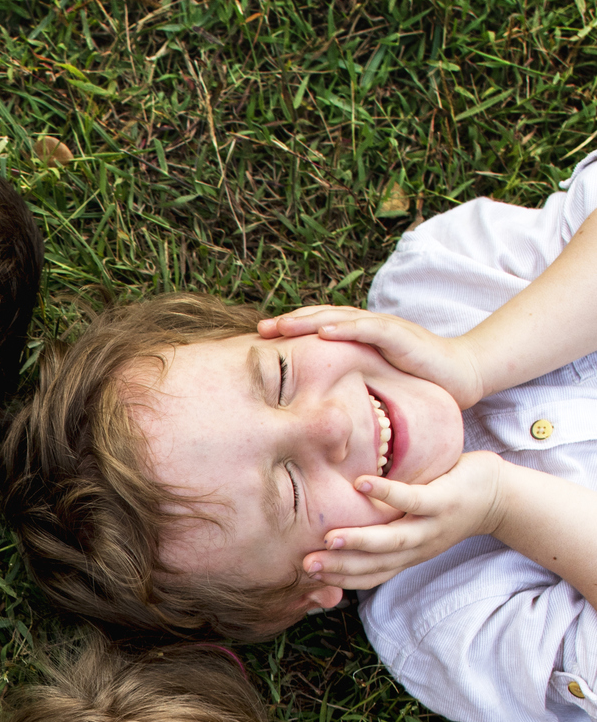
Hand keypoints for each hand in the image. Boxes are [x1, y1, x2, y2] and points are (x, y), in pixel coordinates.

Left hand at [257, 306, 486, 409]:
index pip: (319, 328)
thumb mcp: (372, 382)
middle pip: (323, 318)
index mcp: (359, 337)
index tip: (260, 341)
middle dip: (291, 322)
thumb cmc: (415, 381)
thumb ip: (347, 383)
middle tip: (261, 329)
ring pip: (341, 318)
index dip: (291, 331)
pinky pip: (369, 329)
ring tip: (283, 326)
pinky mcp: (402, 336)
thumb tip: (313, 403)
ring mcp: (385, 329)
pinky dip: (346, 328)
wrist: (461, 376)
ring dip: (310, 321)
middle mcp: (368, 327)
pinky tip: (324, 331)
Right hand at [302, 451, 508, 590]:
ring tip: (329, 538)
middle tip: (308, 565)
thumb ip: (387, 530)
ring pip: (393, 540)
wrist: (502, 497)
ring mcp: (432, 525)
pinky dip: (387, 494)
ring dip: (360, 541)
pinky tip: (362, 484)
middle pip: (376, 564)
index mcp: (409, 555)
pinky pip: (412, 499)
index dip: (340, 579)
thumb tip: (347, 522)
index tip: (308, 576)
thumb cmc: (449, 507)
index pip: (370, 575)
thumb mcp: (417, 528)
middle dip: (340, 566)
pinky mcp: (444, 501)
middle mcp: (419, 547)